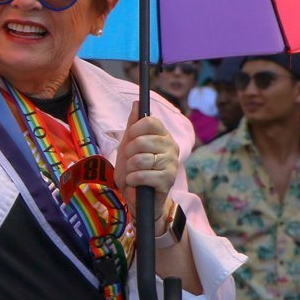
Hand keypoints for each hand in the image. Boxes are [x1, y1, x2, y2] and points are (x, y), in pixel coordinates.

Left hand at [114, 101, 179, 219]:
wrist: (139, 197)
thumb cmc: (134, 169)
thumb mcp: (129, 145)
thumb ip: (133, 125)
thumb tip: (137, 103)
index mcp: (163, 135)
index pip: (150, 121)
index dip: (135, 129)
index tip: (130, 138)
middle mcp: (171, 146)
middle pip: (142, 141)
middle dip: (129, 153)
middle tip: (130, 161)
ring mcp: (171, 163)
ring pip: (141, 159)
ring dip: (130, 168)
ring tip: (132, 173)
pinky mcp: (168, 180)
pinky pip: (143, 175)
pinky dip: (133, 179)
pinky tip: (135, 182)